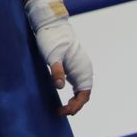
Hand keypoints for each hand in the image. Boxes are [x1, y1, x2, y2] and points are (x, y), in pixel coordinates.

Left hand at [26, 0, 92, 115]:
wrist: (52, 23)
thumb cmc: (52, 38)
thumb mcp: (51, 55)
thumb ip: (56, 70)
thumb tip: (60, 86)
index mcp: (82, 68)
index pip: (84, 95)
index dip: (76, 106)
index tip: (64, 112)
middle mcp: (84, 69)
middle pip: (84, 94)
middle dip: (75, 106)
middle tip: (60, 112)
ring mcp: (80, 67)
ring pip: (82, 90)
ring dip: (75, 101)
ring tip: (62, 109)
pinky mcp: (74, 65)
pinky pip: (78, 84)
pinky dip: (73, 94)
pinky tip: (64, 98)